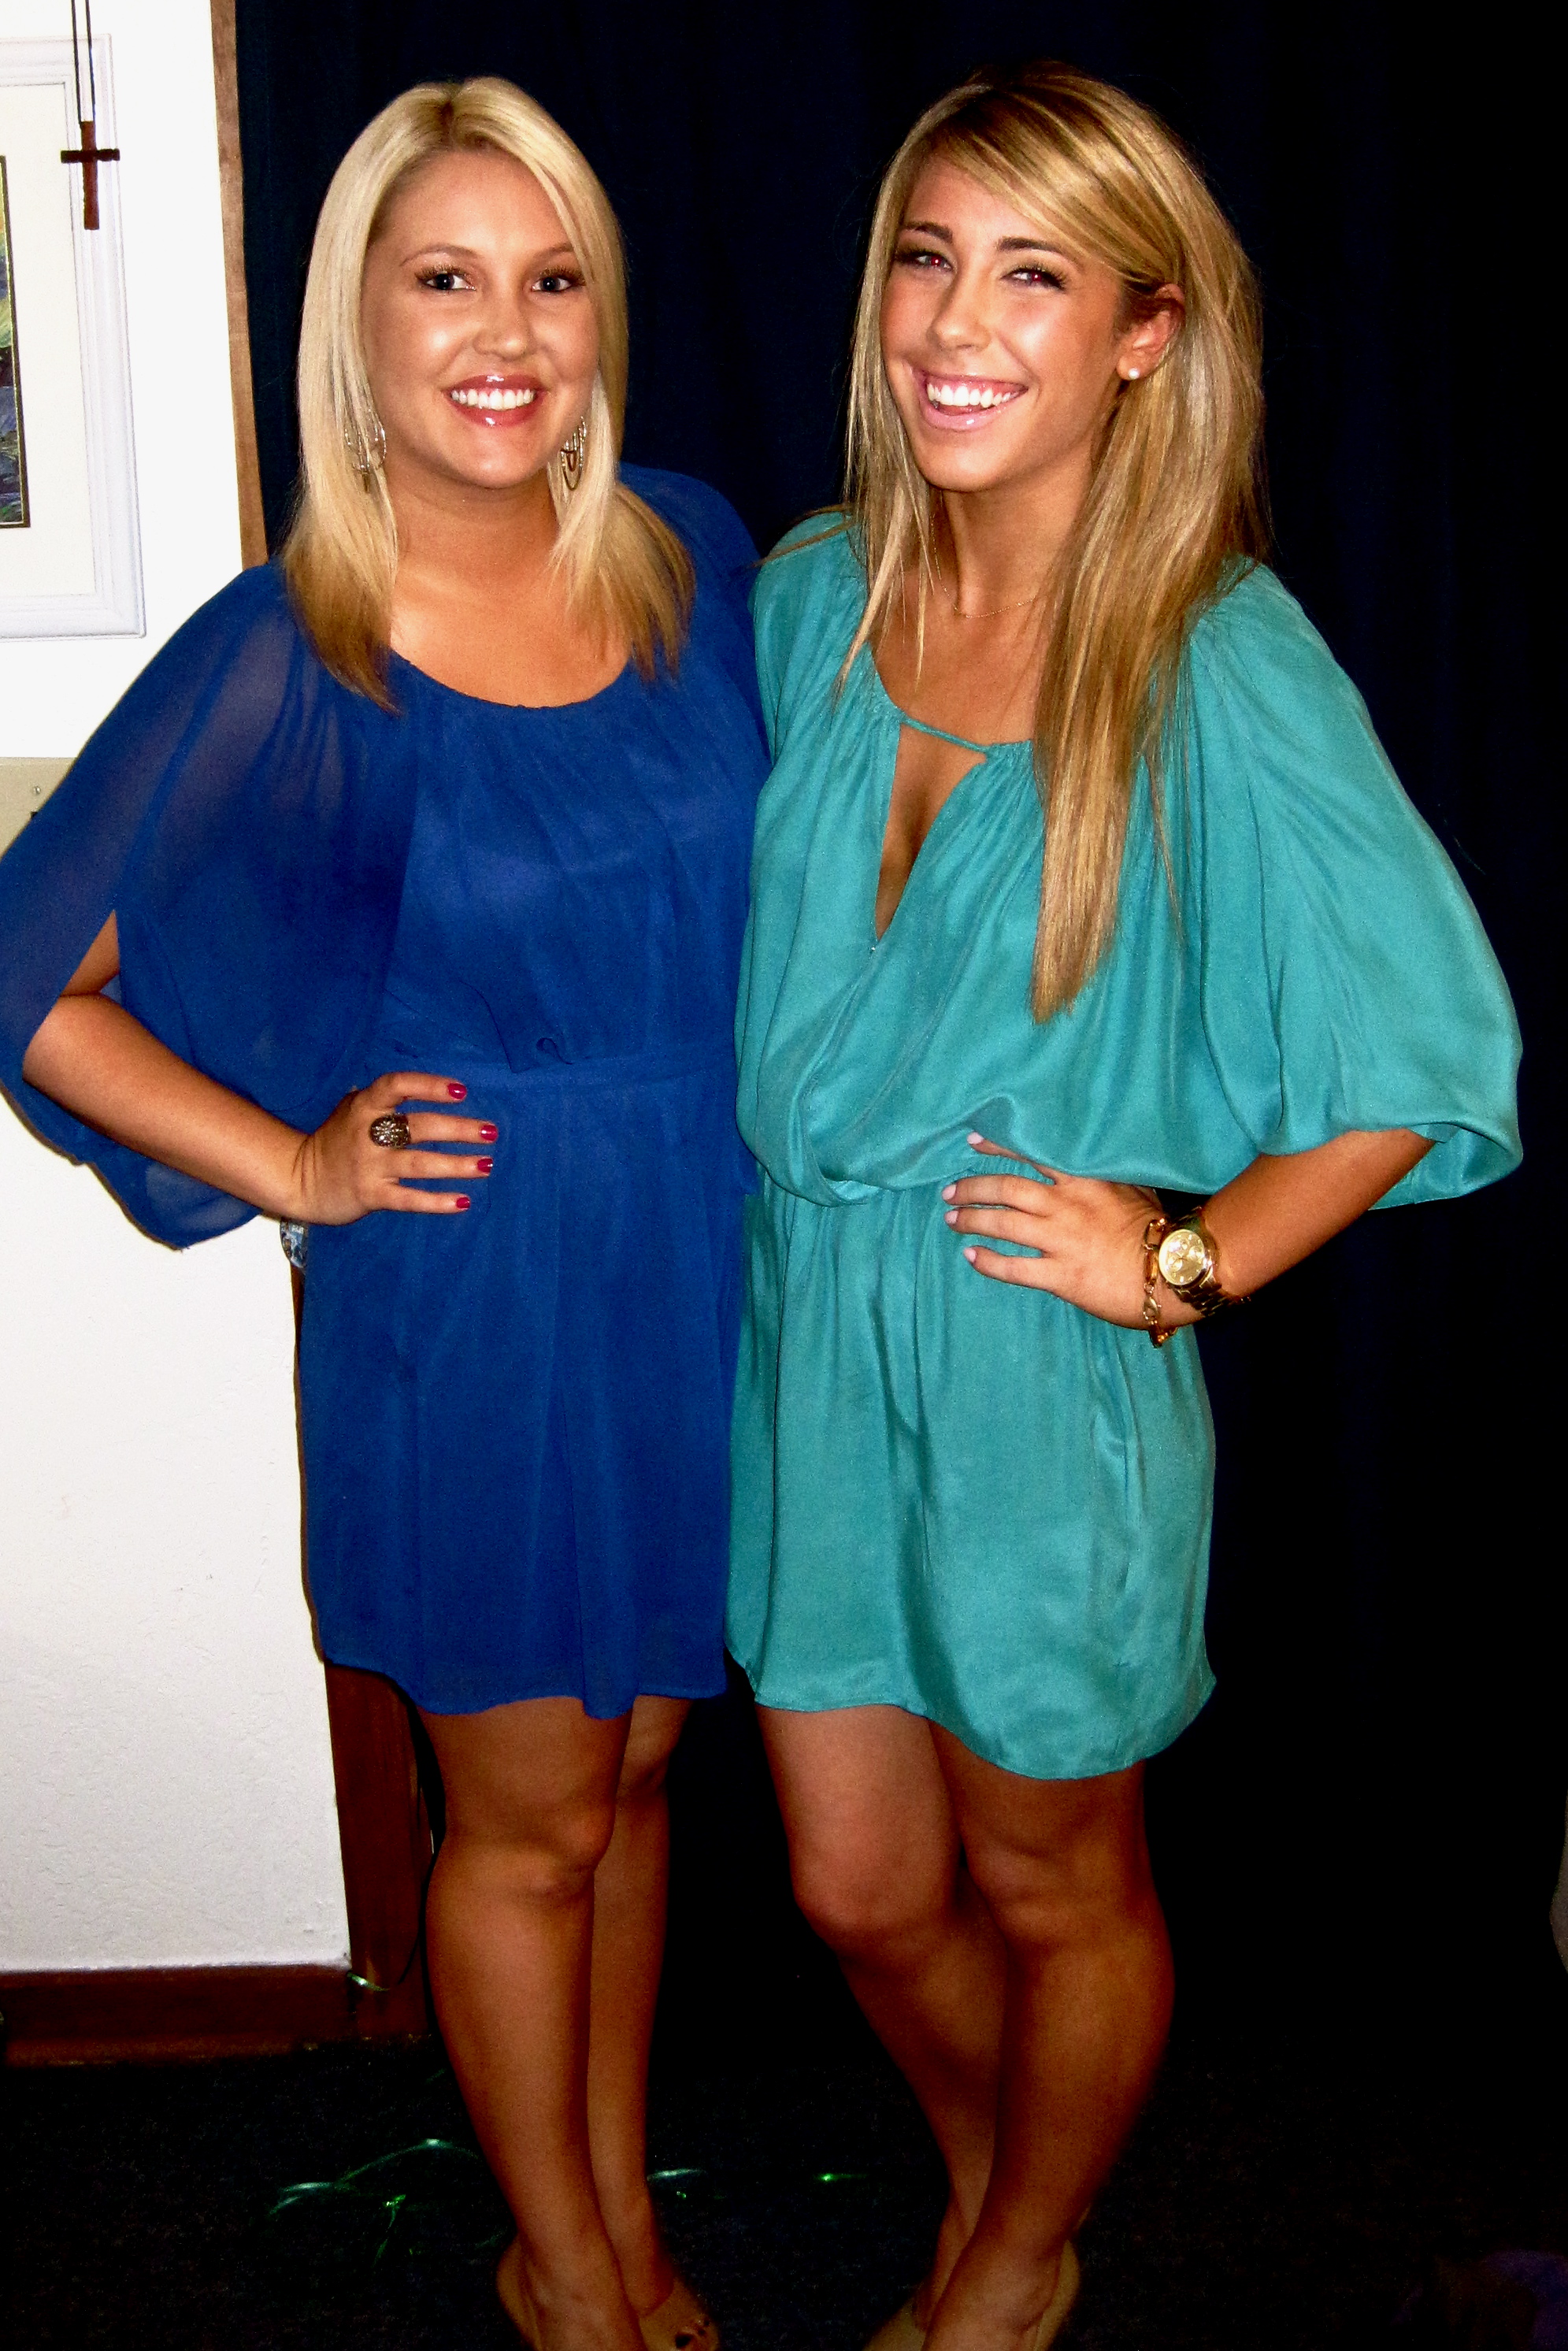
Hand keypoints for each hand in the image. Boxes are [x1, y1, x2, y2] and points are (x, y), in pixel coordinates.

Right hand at [287, 1071, 496, 1224]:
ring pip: (420, 1164)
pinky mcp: (370, 1195)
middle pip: (419, 1127)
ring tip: (486, 1165)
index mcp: (365, 1105)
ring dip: (457, 1165)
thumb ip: (379, 1097)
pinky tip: (463, 1201)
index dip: (429, 1086)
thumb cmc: (334, 1140)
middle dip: (458, 1129)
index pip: (398, 1086)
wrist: (299, 1180)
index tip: (460, 1091)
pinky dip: (437, 1202)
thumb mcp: (350, 1109)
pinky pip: (409, 1199)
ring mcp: (369, 1166)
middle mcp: (367, 1133)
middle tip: (490, 1132)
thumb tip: (419, 1084)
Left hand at [942, 1134, 1166, 1326]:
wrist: (1173, 1272)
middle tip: (950, 1191)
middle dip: (973, 1188)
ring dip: (972, 1220)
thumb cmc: (1158, 1231)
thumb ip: (1105, 1178)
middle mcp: (1066, 1205)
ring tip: (951, 1220)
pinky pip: (1014, 1267)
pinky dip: (988, 1261)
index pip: (1032, 1155)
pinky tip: (971, 1256)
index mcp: (1084, 1181)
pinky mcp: (1061, 1275)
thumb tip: (1088, 1168)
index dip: (998, 1148)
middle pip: (1006, 1188)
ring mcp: (1061, 1240)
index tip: (972, 1142)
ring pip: (1003, 1224)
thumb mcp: (1135, 1189)